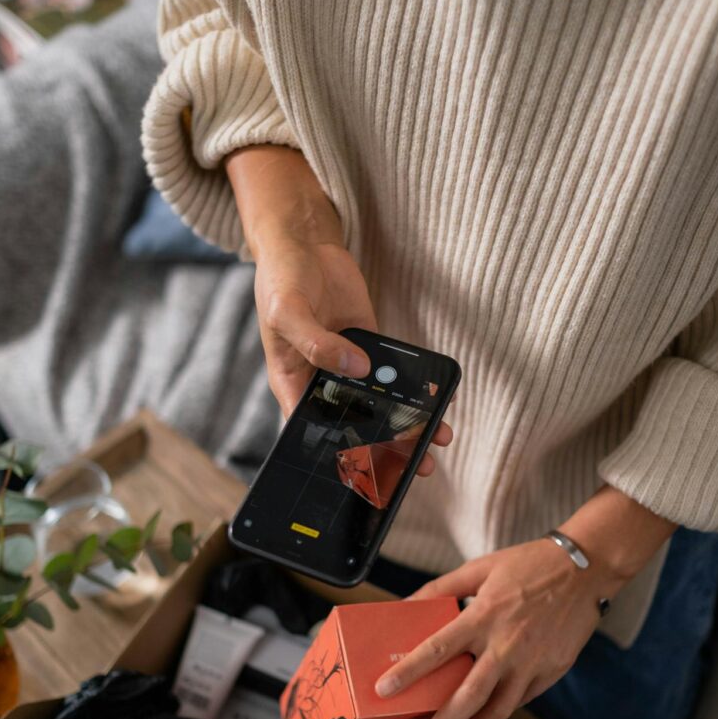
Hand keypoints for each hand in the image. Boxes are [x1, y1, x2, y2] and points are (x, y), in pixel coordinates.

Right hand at [227, 144, 451, 473]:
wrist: (303, 242)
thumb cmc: (280, 279)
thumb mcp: (288, 312)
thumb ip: (318, 344)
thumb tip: (356, 369)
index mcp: (293, 384)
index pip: (314, 431)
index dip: (337, 456)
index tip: (365, 476)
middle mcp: (323, 382)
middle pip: (355, 424)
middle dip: (385, 447)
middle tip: (414, 467)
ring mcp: (349, 364)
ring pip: (380, 404)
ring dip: (407, 422)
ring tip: (437, 439)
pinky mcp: (370, 345)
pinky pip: (395, 373)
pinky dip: (414, 388)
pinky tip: (435, 400)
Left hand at [375, 539, 604, 718]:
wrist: (586, 571)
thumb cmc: (530, 565)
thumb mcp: (481, 567)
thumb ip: (442, 587)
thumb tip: (407, 603)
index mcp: (484, 615)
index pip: (438, 650)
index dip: (410, 672)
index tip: (384, 690)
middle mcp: (506, 645)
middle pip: (468, 697)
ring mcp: (531, 664)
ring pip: (497, 711)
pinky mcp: (550, 673)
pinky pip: (520, 700)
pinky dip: (498, 713)